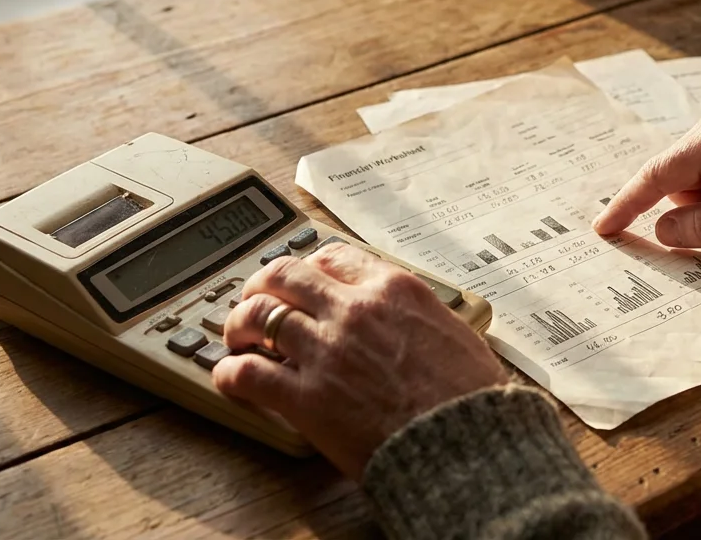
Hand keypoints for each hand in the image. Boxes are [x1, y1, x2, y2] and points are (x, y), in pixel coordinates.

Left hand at [212, 243, 507, 477]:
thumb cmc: (470, 396)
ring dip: (239, 324)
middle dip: (262, 286)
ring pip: (258, 315)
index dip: (308, 268)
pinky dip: (230, 372)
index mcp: (393, 288)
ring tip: (238, 338)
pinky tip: (230, 377)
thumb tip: (410, 320)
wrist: (467, 442)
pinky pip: (248, 373)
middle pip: (284, 274)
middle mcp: (354, 309)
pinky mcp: (306, 397)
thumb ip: (420, 315)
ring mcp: (327, 350)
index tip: (302, 282)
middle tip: (257, 301)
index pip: (332, 257)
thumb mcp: (455, 332)